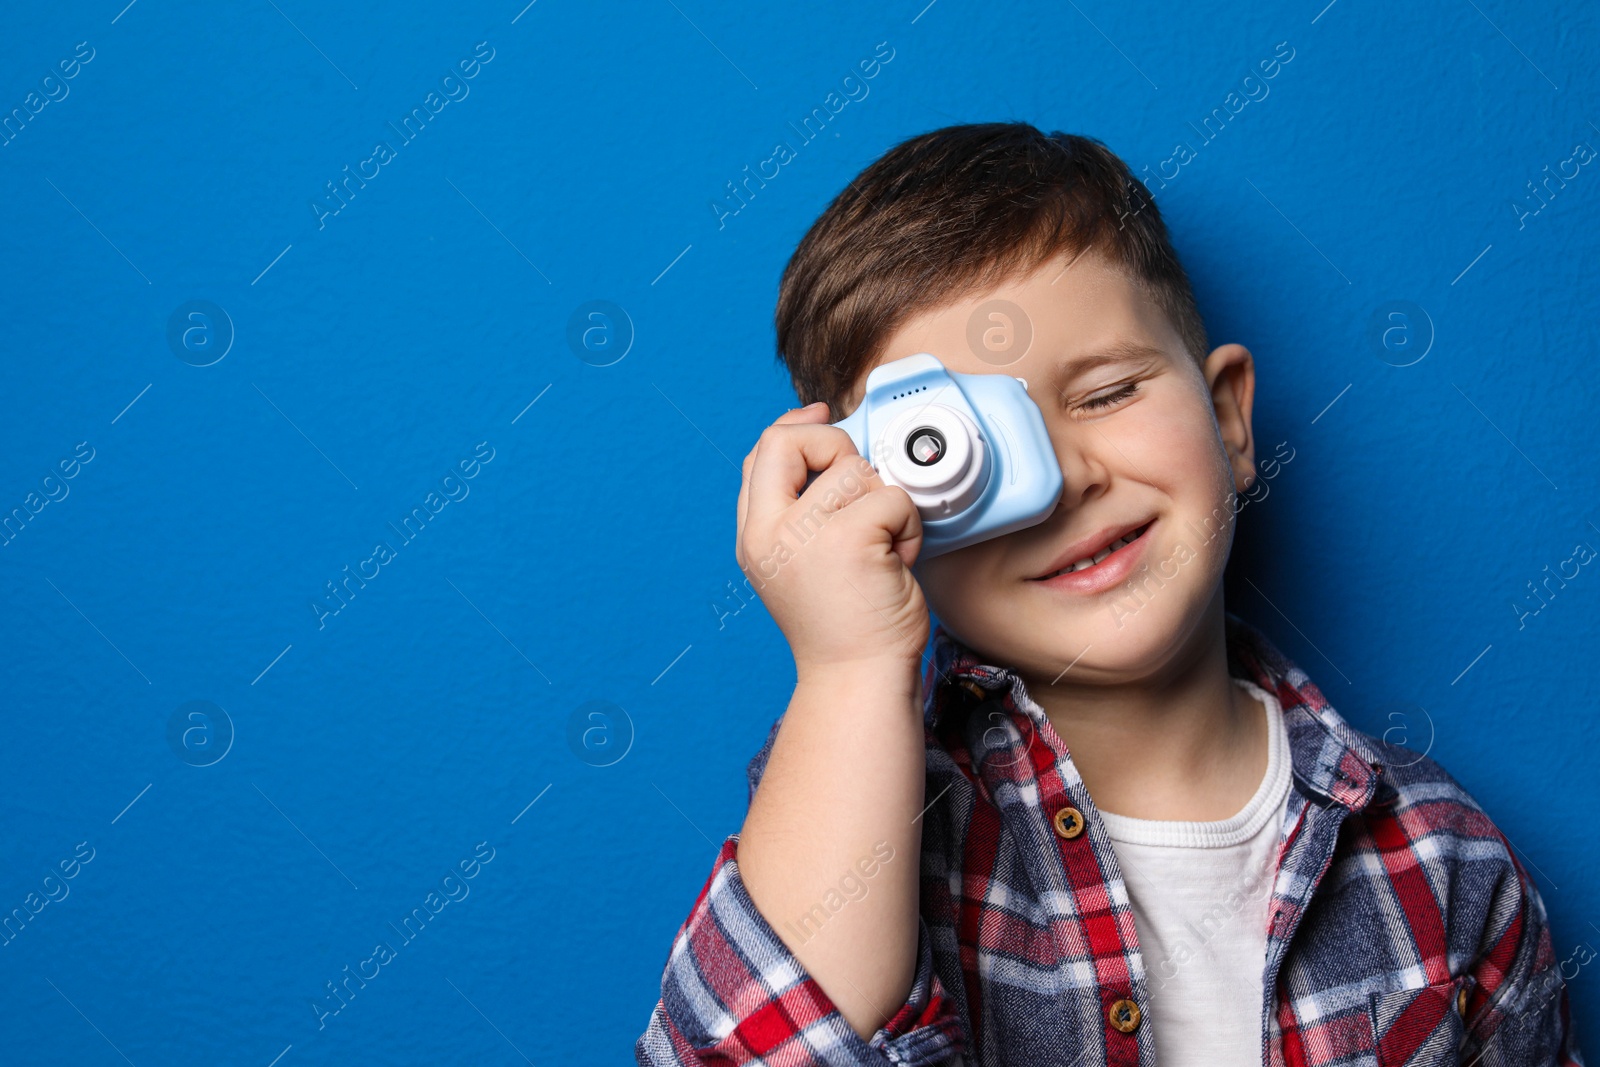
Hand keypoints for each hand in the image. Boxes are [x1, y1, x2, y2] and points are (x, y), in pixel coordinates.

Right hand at [736, 402, 927, 673]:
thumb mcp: (798, 559)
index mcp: (755, 535)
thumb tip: (816, 430)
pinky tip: (897, 560)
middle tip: (860, 494)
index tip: (821, 418)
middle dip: (836, 447)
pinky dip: (908, 526)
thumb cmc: (843, 621)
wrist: (858, 676)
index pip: (761, 453)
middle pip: (791, 442)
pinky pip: (892, 497)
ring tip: (882, 546)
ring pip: (854, 469)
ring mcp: (807, 535)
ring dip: (883, 502)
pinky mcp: (851, 539)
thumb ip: (798, 506)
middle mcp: (770, 532)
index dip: (794, 427)